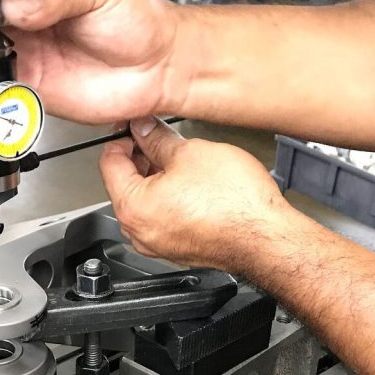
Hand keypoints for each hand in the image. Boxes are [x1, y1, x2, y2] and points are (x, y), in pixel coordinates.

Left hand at [99, 118, 295, 272]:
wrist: (266, 237)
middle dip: (140, 156)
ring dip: (156, 177)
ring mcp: (157, 244)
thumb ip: (158, 138)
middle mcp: (139, 231)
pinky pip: (162, 217)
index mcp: (132, 206)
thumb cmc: (235, 204)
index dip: (122, 136)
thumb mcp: (191, 152)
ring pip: (145, 201)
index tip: (134, 125)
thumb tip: (144, 129)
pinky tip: (191, 183)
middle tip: (159, 136)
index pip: (109, 162)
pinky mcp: (176, 249)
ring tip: (181, 158)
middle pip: (124, 184)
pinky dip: (169, 198)